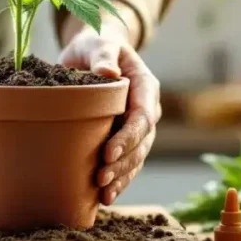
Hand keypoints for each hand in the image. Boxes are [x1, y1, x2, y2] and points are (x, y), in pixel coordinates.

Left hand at [59, 12, 160, 205]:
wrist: (94, 54)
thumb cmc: (96, 45)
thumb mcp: (98, 43)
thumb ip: (103, 55)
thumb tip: (108, 72)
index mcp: (145, 86)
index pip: (142, 116)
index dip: (128, 137)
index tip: (107, 153)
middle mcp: (147, 109)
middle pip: (142, 142)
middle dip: (123, 163)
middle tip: (100, 178)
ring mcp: (138, 127)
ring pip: (137, 157)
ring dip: (122, 176)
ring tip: (103, 193)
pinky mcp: (125, 138)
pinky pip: (127, 163)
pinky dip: (119, 180)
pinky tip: (105, 197)